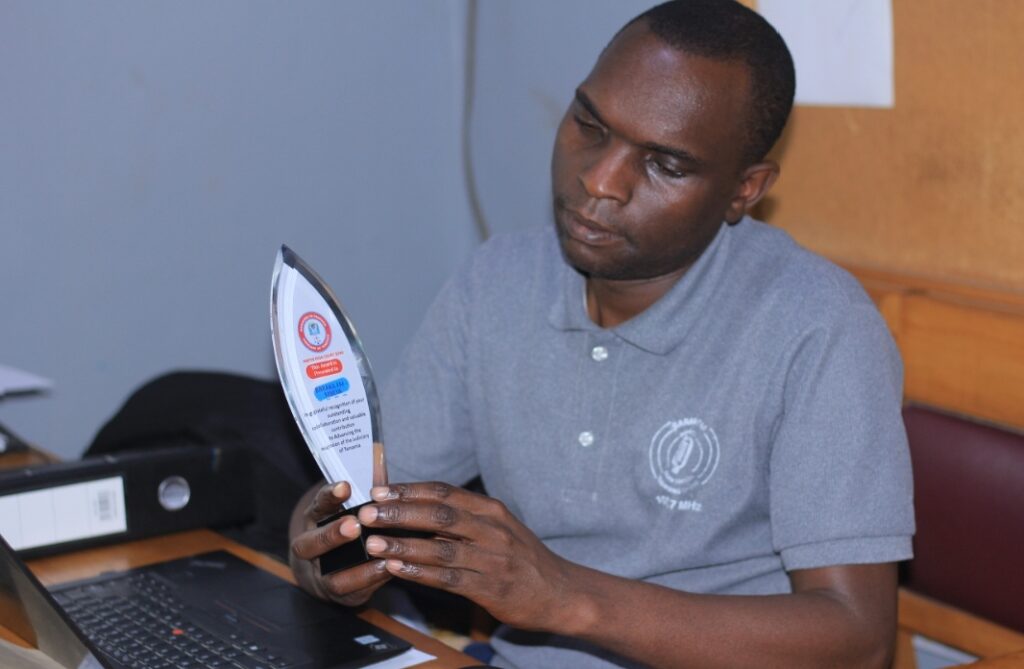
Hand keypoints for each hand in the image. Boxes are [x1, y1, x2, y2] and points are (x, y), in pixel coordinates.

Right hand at [288, 481, 391, 605]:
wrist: (328, 566)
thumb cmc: (348, 525)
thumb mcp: (354, 504)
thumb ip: (367, 485)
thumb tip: (379, 452)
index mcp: (315, 519)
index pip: (318, 506)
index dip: (330, 496)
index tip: (346, 486)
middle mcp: (310, 546)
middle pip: (312, 542)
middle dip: (333, 534)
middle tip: (354, 525)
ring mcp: (320, 573)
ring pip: (328, 571)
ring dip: (353, 563)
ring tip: (375, 551)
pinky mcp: (337, 592)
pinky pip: (349, 589)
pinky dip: (368, 579)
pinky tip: (387, 568)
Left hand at [358, 482, 578, 631]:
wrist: (560, 592)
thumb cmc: (521, 558)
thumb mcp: (498, 528)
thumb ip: (462, 518)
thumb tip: (415, 508)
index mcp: (490, 509)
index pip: (444, 492)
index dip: (409, 490)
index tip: (379, 490)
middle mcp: (492, 529)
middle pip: (439, 514)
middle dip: (399, 512)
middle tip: (368, 513)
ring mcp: (493, 559)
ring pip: (440, 547)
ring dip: (404, 545)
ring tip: (373, 543)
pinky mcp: (491, 588)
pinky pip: (450, 579)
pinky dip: (421, 573)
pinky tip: (398, 570)